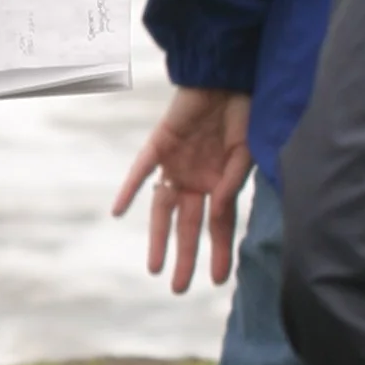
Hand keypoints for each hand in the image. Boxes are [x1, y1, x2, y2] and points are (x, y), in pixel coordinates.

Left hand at [111, 87, 253, 292]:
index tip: (217, 282)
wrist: (229, 75)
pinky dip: (129, 188)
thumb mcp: (246, 153)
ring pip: (162, 208)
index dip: (218, 254)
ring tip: (153, 267)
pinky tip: (118, 211)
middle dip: (184, 256)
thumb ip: (232, 184)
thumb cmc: (245, 112)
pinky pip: (141, 169)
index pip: (218, 227)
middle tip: (179, 288)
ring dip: (157, 236)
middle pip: (187, 225)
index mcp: (220, 184)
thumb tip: (219, 212)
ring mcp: (176, 164)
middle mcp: (196, 179)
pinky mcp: (160, 144)